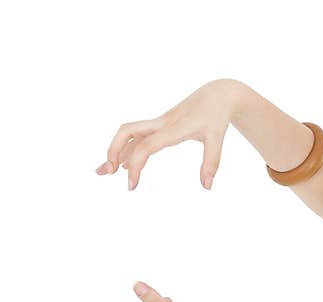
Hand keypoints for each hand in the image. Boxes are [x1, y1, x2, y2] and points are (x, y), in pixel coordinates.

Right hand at [94, 78, 243, 190]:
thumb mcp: (217, 138)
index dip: (135, 165)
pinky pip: (138, 137)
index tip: (131, 187)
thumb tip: (207, 187)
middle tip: (106, 173)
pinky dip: (127, 149)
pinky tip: (121, 164)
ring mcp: (159, 123)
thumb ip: (211, 162)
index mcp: (173, 128)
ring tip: (105, 172)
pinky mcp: (160, 125)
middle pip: (127, 131)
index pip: (146, 146)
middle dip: (113, 150)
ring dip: (115, 151)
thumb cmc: (216, 115)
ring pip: (129, 134)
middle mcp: (161, 124)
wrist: (218, 94)